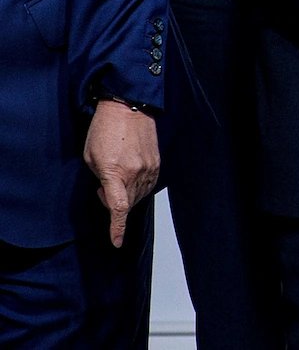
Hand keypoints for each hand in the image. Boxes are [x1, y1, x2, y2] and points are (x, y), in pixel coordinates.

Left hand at [84, 101, 158, 247]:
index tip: (116, 242)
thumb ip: (101, 179)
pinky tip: (129, 177)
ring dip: (126, 195)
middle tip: (102, 189)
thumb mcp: (90, 157)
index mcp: (116, 172)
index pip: (118, 208)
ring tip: (115, 178)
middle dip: (114, 203)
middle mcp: (136, 172)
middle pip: (127, 204)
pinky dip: (138, 187)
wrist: (128, 107)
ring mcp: (149, 168)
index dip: (117, 228)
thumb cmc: (104, 130)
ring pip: (139, 196)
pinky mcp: (157, 162)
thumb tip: (110, 192)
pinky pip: (148, 185)